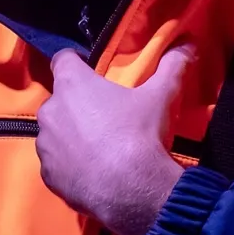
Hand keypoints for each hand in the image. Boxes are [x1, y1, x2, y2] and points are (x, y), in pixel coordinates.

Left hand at [36, 45, 196, 234]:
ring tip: (99, 149)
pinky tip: (92, 172)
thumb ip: (172, 65)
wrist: (132, 190)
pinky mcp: (48, 175)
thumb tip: (188, 44)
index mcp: (72, 84)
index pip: (63, 58)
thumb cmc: (140, 134)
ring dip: (71, 136)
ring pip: (55, 133)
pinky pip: (56, 164)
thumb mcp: (161, 96)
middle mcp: (51, 110)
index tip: (91, 71)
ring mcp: (45, 145)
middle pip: (60, 99)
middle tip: (105, 117)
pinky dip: (70, 166)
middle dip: (77, 105)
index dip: (76, 62)